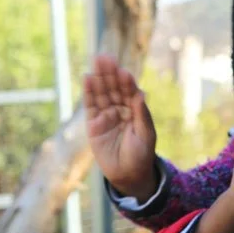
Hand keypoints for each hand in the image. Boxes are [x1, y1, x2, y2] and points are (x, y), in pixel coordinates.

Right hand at [83, 55, 157, 199]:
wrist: (128, 175)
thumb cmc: (141, 154)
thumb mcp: (146, 135)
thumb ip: (141, 114)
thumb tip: (141, 93)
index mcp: (135, 110)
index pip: (129, 92)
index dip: (126, 82)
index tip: (124, 72)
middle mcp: (120, 110)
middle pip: (114, 88)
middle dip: (110, 73)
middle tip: (106, 57)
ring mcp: (106, 116)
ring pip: (102, 93)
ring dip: (99, 78)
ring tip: (96, 61)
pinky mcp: (94, 125)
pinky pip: (91, 106)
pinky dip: (89, 93)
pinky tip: (88, 78)